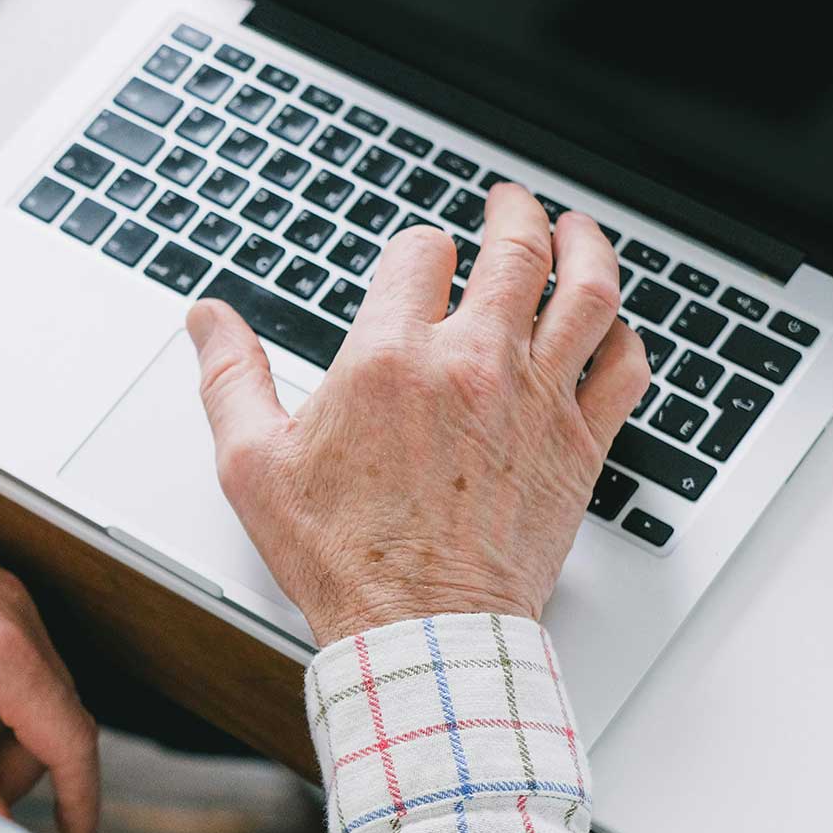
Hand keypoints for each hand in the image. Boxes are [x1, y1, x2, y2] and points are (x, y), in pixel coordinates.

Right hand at [187, 183, 648, 648]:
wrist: (420, 630)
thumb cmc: (341, 558)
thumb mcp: (253, 464)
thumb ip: (229, 378)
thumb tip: (207, 319)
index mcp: (390, 359)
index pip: (421, 254)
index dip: (417, 248)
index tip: (417, 259)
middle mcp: (472, 365)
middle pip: (516, 250)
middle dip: (514, 214)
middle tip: (510, 202)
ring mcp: (535, 401)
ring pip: (588, 293)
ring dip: (586, 248)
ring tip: (576, 230)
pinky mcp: (579, 445)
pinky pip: (625, 368)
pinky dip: (625, 335)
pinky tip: (613, 329)